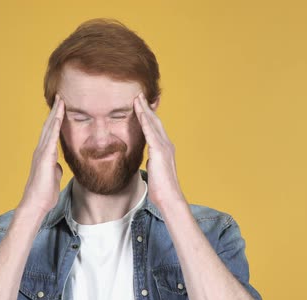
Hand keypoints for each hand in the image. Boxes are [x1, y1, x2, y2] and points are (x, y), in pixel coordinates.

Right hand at [18, 94, 64, 216]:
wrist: (35, 204)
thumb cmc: (44, 194)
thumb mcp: (53, 178)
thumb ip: (55, 169)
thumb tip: (58, 165)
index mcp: (44, 155)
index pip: (51, 133)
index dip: (56, 120)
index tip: (62, 107)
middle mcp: (41, 151)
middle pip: (48, 126)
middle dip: (55, 111)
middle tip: (61, 96)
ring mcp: (41, 153)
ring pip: (49, 129)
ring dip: (55, 114)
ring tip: (61, 101)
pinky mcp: (44, 159)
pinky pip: (51, 139)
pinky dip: (55, 127)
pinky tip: (59, 117)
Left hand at [133, 92, 184, 207]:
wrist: (170, 198)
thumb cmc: (162, 189)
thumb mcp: (156, 172)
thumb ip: (153, 163)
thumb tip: (150, 161)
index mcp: (165, 149)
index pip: (156, 128)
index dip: (149, 116)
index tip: (142, 105)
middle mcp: (167, 144)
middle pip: (155, 121)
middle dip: (147, 107)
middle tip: (139, 95)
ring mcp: (164, 147)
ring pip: (153, 123)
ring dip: (144, 109)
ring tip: (137, 98)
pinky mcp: (159, 151)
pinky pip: (150, 132)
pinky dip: (144, 121)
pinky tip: (139, 112)